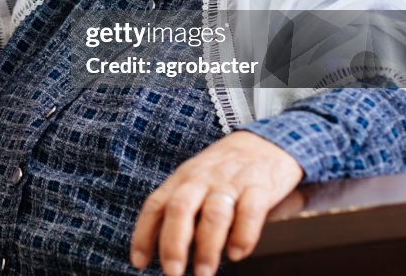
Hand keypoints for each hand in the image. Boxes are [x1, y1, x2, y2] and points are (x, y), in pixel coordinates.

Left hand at [130, 131, 303, 275]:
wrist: (266, 142)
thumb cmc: (224, 170)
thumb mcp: (196, 181)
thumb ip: (182, 210)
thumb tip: (166, 250)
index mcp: (182, 179)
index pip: (156, 205)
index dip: (144, 234)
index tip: (139, 262)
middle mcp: (202, 179)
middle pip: (180, 208)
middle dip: (174, 244)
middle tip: (172, 273)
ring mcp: (231, 182)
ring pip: (214, 214)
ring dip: (207, 247)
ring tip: (203, 273)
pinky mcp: (259, 187)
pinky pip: (249, 212)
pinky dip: (243, 235)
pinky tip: (236, 253)